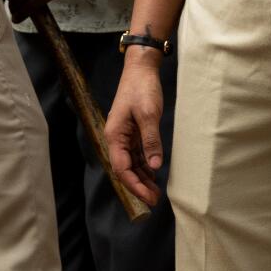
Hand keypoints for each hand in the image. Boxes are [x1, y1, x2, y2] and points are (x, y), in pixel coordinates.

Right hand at [104, 57, 167, 206]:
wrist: (141, 69)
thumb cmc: (142, 88)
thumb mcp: (148, 114)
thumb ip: (151, 140)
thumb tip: (155, 165)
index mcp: (114, 135)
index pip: (121, 168)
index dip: (134, 185)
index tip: (147, 197)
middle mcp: (116, 138)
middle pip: (125, 169)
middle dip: (138, 186)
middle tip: (154, 201)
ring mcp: (124, 135)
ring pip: (131, 164)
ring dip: (142, 178)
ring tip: (155, 193)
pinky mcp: (133, 132)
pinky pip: (137, 154)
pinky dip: (145, 166)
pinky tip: (154, 174)